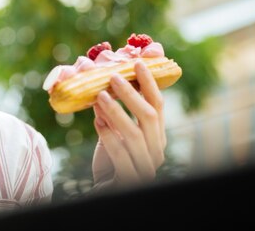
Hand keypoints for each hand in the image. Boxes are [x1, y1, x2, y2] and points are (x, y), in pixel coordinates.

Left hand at [91, 60, 165, 189]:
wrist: (106, 191)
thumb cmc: (111, 160)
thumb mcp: (115, 132)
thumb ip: (115, 112)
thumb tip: (103, 81)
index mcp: (157, 137)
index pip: (158, 106)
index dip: (149, 84)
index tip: (137, 64)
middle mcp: (157, 151)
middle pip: (149, 117)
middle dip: (132, 95)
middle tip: (113, 77)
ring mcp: (147, 168)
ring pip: (134, 135)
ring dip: (116, 113)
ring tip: (100, 96)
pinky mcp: (131, 180)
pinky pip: (121, 156)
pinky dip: (108, 137)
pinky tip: (96, 121)